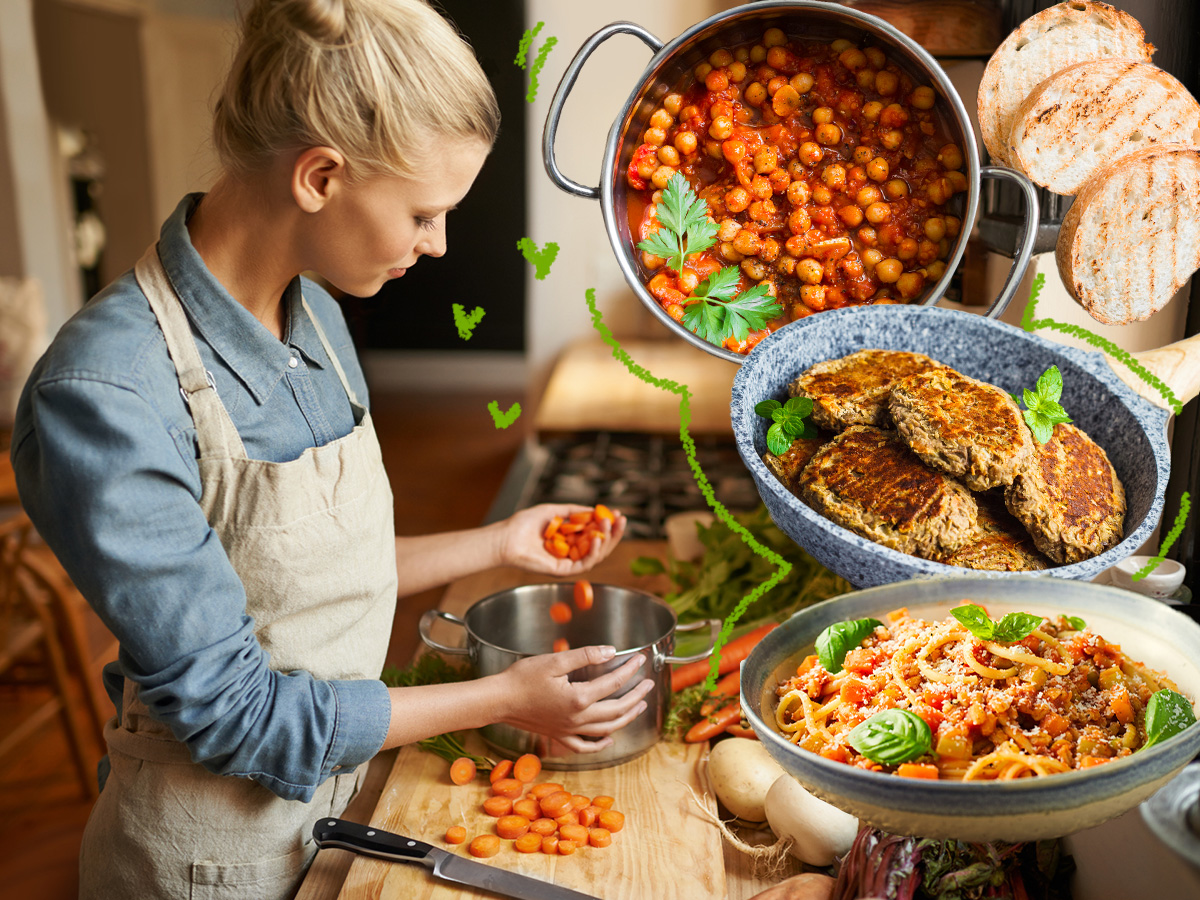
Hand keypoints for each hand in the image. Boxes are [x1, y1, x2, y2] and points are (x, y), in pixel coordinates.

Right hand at [493, 645, 654, 754]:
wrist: (499, 700)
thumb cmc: (523, 678)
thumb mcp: (555, 660)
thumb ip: (585, 656)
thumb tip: (610, 651)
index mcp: (578, 697)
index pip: (613, 683)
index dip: (629, 670)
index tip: (639, 659)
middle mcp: (577, 718)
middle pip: (617, 709)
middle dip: (636, 696)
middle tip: (648, 683)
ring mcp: (569, 730)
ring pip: (607, 729)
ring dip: (627, 717)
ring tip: (639, 706)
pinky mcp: (560, 735)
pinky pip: (585, 746)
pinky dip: (601, 744)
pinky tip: (610, 738)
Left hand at [498, 503, 626, 576]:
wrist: (506, 538)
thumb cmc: (524, 524)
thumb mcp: (553, 510)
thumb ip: (574, 511)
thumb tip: (594, 509)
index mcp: (570, 538)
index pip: (595, 532)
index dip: (608, 524)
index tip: (618, 514)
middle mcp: (571, 551)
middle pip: (600, 545)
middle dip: (613, 532)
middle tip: (622, 520)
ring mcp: (568, 562)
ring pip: (596, 555)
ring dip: (606, 540)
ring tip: (609, 525)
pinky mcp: (564, 571)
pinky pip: (584, 564)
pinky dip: (594, 552)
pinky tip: (598, 540)